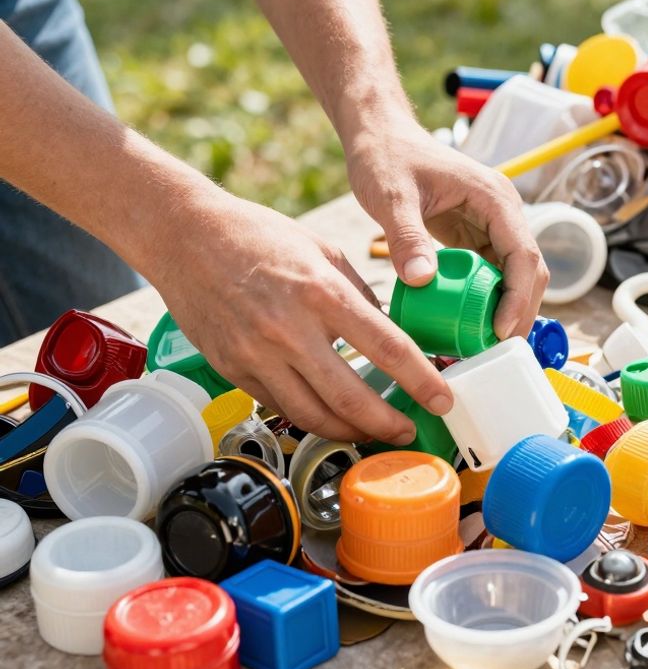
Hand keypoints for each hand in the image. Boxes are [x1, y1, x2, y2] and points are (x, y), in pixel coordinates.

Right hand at [142, 195, 452, 443]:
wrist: (184, 236)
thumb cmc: (258, 236)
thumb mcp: (325, 251)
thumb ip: (359, 295)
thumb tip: (387, 333)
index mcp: (321, 293)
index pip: (386, 348)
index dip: (420, 380)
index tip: (441, 399)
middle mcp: (288, 329)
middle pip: (349, 397)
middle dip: (387, 423)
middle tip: (408, 431)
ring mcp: (256, 353)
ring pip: (312, 415)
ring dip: (349, 432)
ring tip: (372, 432)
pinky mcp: (233, 369)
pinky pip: (280, 406)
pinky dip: (310, 418)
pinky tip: (331, 418)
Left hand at [345, 120, 548, 339]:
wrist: (381, 135)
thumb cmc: (387, 155)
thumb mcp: (391, 195)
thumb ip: (406, 236)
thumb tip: (421, 280)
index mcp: (495, 199)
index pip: (524, 255)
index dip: (519, 297)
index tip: (499, 330)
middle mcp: (503, 213)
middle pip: (531, 272)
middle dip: (519, 313)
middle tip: (495, 350)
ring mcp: (492, 226)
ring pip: (517, 277)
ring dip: (506, 311)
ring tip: (483, 346)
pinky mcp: (477, 237)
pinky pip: (492, 275)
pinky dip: (486, 302)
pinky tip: (468, 325)